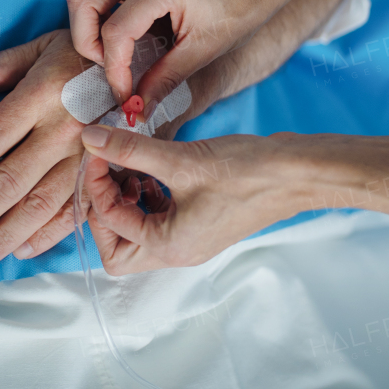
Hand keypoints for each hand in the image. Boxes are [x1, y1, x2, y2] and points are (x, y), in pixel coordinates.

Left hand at [0, 30, 96, 263]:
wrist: (147, 63)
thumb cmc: (87, 56)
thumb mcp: (44, 47)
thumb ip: (3, 66)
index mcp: (41, 94)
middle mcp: (63, 129)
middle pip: (12, 179)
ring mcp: (88, 155)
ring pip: (42, 202)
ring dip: (9, 231)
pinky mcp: (107, 171)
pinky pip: (76, 209)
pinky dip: (49, 233)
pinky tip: (24, 248)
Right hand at [63, 0, 325, 107]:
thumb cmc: (237, 12)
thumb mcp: (202, 52)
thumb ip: (164, 81)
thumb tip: (135, 112)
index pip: (115, 31)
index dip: (114, 70)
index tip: (125, 95)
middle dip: (86, 40)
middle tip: (111, 65)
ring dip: (87, 25)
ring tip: (113, 51)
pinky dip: (97, 13)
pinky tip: (121, 33)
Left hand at [79, 126, 388, 274]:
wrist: (298, 173)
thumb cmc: (248, 172)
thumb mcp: (181, 159)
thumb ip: (130, 150)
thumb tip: (90, 137)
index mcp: (169, 246)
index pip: (110, 224)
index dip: (96, 184)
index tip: (97, 147)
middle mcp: (177, 251)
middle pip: (116, 248)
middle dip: (104, 209)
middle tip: (107, 170)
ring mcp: (190, 238)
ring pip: (136, 232)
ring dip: (124, 199)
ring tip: (129, 164)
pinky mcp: (200, 221)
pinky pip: (158, 216)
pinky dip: (146, 194)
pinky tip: (152, 166)